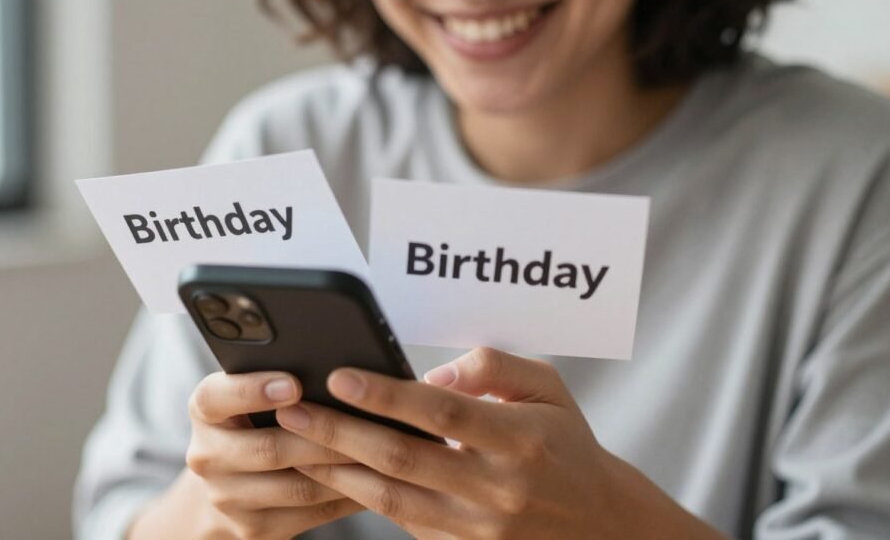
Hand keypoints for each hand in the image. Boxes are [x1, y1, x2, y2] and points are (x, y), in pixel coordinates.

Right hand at [130, 371, 362, 539]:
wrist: (227, 482)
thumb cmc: (254, 420)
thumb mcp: (251, 393)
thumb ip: (278, 379)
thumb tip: (338, 369)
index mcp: (205, 410)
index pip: (217, 397)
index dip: (254, 391)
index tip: (294, 384)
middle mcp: (207, 456)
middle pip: (269, 449)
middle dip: (323, 436)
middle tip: (365, 421)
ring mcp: (227, 498)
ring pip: (297, 487)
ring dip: (342, 471)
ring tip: (380, 451)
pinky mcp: (254, 529)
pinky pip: (311, 514)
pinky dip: (346, 497)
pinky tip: (373, 480)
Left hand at [273, 347, 610, 538]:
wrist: (596, 523)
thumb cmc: (565, 444)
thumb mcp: (548, 389)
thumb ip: (494, 367)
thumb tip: (434, 375)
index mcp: (519, 440)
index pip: (441, 413)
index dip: (386, 394)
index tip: (340, 375)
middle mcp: (496, 488)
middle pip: (403, 458)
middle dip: (340, 431)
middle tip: (294, 407)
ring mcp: (477, 526)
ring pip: (392, 497)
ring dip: (337, 469)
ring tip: (295, 442)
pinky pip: (402, 520)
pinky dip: (363, 496)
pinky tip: (334, 472)